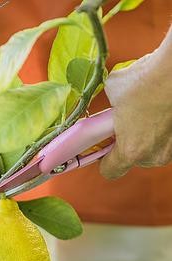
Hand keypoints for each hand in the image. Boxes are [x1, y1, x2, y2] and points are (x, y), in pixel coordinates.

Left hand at [100, 49, 171, 178]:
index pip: (110, 171)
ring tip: (147, 113)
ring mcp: (170, 149)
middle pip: (132, 159)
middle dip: (128, 142)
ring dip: (147, 137)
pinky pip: (167, 141)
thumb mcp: (113, 92)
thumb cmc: (148, 80)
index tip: (104, 151)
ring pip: (151, 150)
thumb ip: (108, 109)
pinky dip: (163, 130)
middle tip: (127, 123)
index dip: (104, 160)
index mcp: (130, 150)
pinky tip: (161, 112)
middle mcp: (152, 155)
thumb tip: (109, 104)